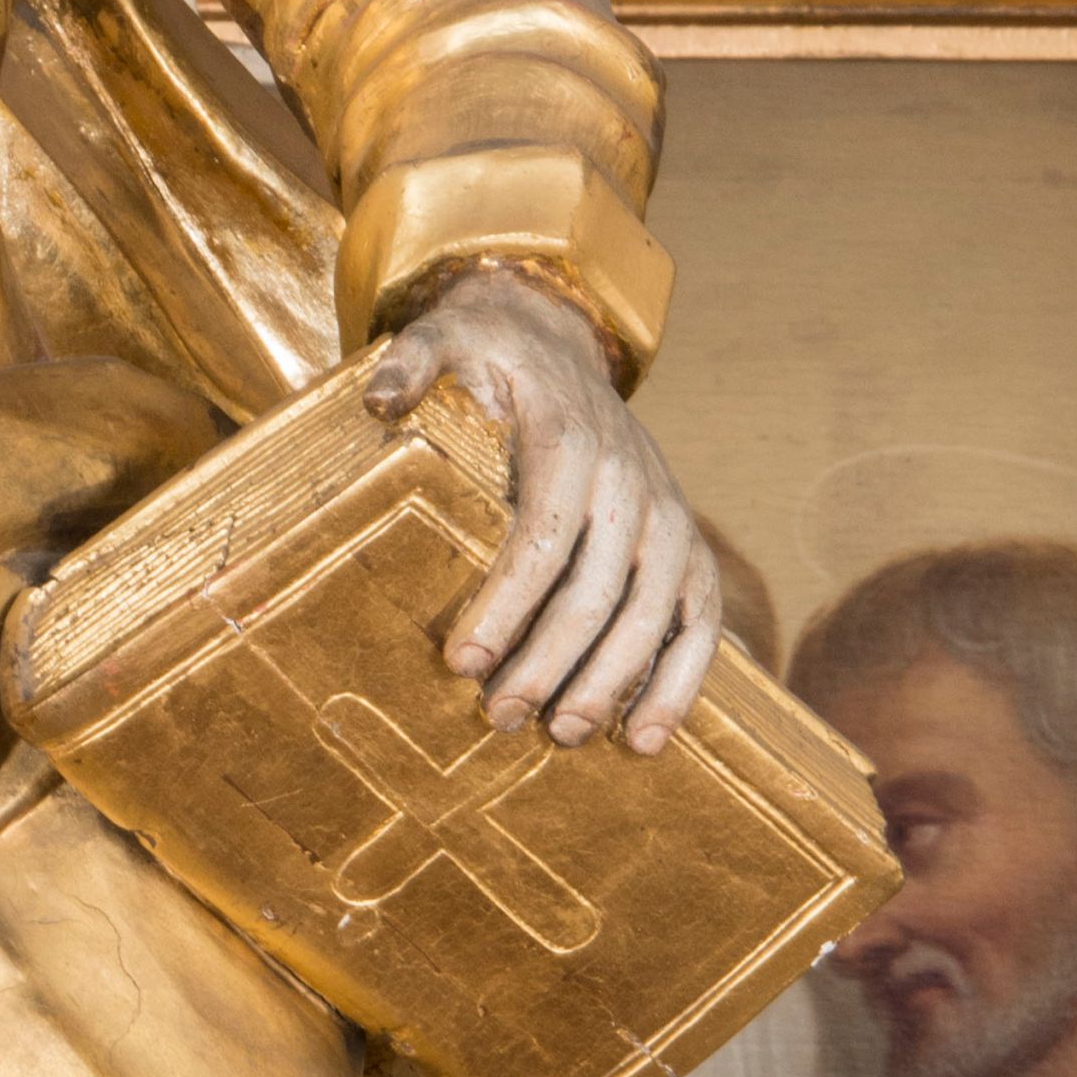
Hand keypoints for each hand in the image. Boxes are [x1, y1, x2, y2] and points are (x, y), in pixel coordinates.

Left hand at [368, 266, 718, 751]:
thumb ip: (410, 361)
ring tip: (563, 735)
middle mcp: (633, 483)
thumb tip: (376, 398)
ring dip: (611, 682)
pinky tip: (646, 740)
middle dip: (548, 661)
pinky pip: (700, 622)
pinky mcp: (687, 548)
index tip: (462, 662)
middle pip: (597, 589)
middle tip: (498, 717)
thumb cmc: (491, 357)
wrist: (559, 344)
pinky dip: (680, 682)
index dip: (506, 605)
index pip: (544, 537)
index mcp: (573, 440)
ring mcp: (669, 518)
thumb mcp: (445, 336)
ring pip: (653, 614)